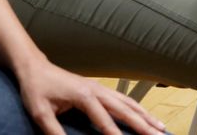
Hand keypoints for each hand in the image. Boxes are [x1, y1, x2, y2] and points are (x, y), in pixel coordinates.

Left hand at [16, 58, 165, 134]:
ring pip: (129, 103)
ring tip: (161, 128)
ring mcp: (100, 88)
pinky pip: (123, 99)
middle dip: (143, 126)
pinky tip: (145, 116)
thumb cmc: (37, 89)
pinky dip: (137, 108)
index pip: (105, 122)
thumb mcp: (41, 113)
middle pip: (125, 110)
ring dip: (145, 116)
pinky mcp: (99, 89)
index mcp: (84, 96)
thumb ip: (55, 132)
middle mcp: (97, 90)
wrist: (35, 67)